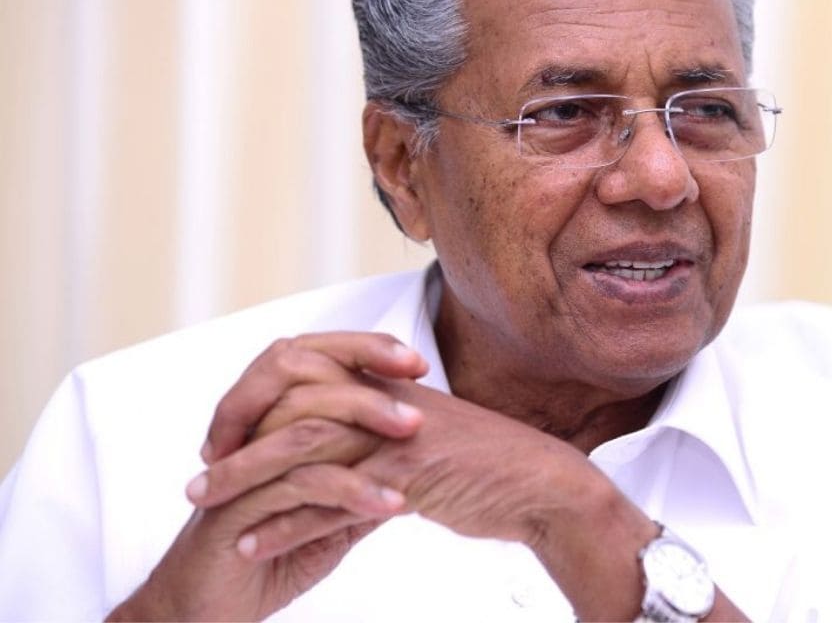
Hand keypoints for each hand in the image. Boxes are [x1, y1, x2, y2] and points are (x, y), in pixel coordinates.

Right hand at [107, 333, 427, 620]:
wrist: (206, 610)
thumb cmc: (267, 557)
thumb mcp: (330, 514)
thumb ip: (361, 480)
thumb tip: (414, 457)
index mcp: (272, 422)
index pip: (317, 362)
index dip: (366, 352)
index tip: (417, 366)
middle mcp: (253, 434)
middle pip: (304, 376)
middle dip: (367, 387)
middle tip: (418, 407)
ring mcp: (242, 468)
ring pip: (305, 429)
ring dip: (365, 429)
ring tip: (413, 440)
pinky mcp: (236, 508)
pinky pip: (299, 486)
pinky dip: (352, 490)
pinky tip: (392, 504)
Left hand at [196, 372, 663, 619]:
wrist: (541, 487)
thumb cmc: (486, 467)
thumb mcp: (426, 437)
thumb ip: (381, 433)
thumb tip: (343, 450)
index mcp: (385, 387)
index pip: (302, 376)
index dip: (256, 403)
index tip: (224, 439)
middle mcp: (384, 401)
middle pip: (289, 404)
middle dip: (235, 437)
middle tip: (199, 472)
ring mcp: (395, 434)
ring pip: (300, 447)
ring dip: (244, 479)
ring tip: (203, 507)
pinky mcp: (407, 473)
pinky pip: (331, 496)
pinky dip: (286, 524)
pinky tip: (254, 545)